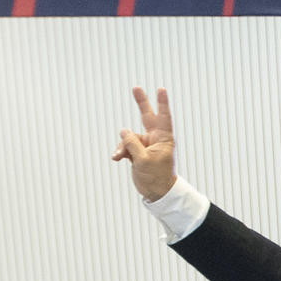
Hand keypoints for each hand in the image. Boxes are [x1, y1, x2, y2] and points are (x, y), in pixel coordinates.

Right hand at [112, 86, 175, 200]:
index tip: (161, 89)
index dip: (162, 103)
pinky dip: (120, 152)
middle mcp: (155, 139)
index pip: (163, 118)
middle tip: (136, 88)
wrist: (156, 192)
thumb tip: (123, 131)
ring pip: (129, 137)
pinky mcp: (137, 152)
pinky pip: (125, 147)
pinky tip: (116, 159)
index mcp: (163, 139)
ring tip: (119, 157)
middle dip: (141, 103)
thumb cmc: (156, 177)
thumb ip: (133, 144)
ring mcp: (145, 145)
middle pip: (147, 117)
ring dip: (122, 146)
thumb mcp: (144, 160)